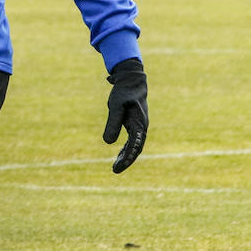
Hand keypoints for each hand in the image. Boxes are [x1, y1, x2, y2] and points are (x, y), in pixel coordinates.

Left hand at [103, 58, 147, 173]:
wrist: (131, 80)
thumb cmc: (123, 93)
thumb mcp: (115, 107)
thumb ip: (113, 123)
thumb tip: (108, 142)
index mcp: (139, 124)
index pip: (134, 146)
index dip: (127, 157)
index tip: (118, 166)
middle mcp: (142, 127)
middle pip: (136, 149)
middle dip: (127, 160)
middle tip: (115, 170)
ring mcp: (140, 126)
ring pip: (134, 146)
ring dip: (126, 156)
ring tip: (116, 167)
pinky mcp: (135, 124)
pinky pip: (132, 140)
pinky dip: (126, 148)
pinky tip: (119, 155)